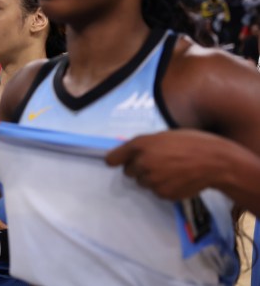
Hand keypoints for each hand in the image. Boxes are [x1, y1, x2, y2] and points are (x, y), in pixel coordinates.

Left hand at [105, 129, 227, 199]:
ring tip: (172, 170)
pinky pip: (157, 192)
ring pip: (143, 182)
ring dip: (152, 178)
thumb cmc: (192, 143)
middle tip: (158, 163)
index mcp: (140, 145)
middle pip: (129, 172)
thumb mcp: (163, 136)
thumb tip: (130, 154)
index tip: (116, 162)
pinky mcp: (163, 194)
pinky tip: (178, 179)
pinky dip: (164, 187)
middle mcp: (142, 163)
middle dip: (139, 168)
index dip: (117, 160)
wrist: (215, 162)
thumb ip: (145, 145)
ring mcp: (152, 180)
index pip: (113, 159)